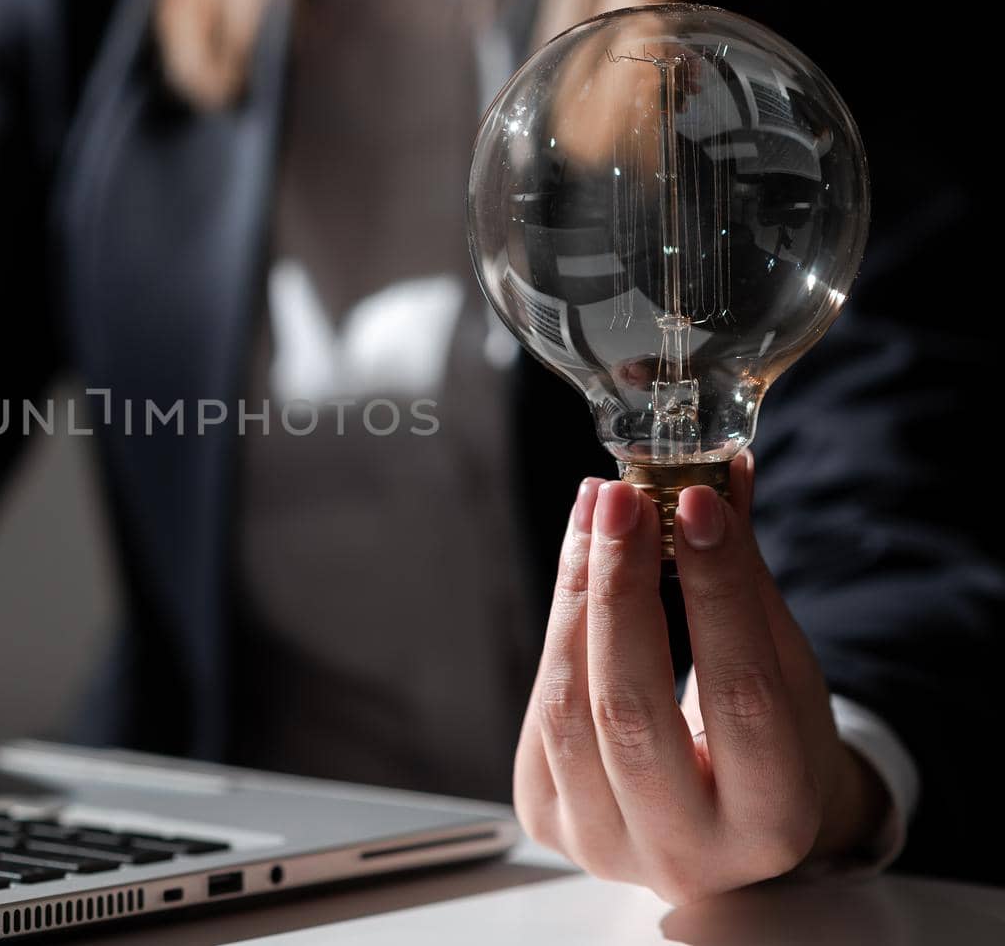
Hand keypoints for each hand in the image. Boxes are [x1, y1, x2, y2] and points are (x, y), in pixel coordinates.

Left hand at [512, 452, 891, 902]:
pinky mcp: (546, 817)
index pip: (740, 695)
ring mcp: (602, 845)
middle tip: (622, 498)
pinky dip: (561, 627)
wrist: (725, 825)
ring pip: (570, 705)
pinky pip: (543, 709)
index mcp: (772, 825)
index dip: (716, 593)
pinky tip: (581, 565)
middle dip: (620, 587)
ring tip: (597, 512)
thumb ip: (746, 584)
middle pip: (631, 707)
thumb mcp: (786, 674)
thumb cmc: (769, 743)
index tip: (694, 504)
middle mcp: (684, 853)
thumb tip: (716, 475)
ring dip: (579, 594)